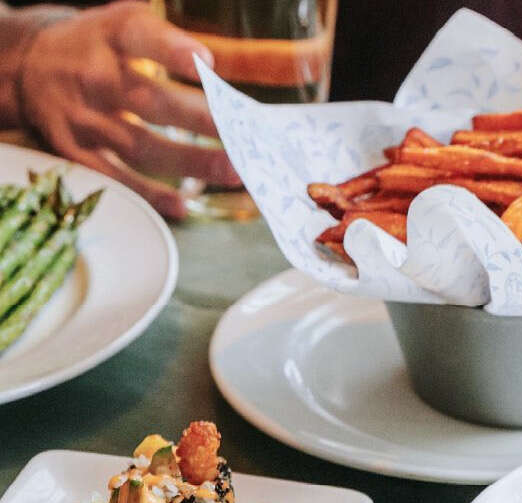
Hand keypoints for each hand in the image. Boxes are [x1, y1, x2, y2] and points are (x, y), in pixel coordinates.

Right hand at [17, 1, 239, 218]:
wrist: (25, 66)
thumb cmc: (96, 46)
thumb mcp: (122, 24)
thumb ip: (168, 43)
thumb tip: (224, 80)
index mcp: (109, 37)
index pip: (138, 37)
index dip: (171, 49)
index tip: (206, 63)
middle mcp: (93, 77)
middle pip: (151, 101)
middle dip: (200, 119)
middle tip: (242, 134)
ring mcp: (83, 118)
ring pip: (141, 145)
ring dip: (190, 161)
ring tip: (233, 172)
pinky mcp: (74, 151)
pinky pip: (115, 177)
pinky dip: (149, 194)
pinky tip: (182, 205)